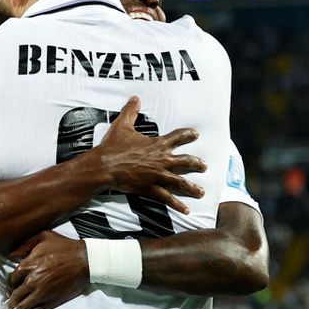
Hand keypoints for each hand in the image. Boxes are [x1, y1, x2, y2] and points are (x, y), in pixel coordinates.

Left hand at [4, 231, 89, 308]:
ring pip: (22, 306)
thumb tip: (11, 254)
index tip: (11, 289)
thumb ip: (24, 244)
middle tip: (7, 306)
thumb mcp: (43, 236)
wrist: (86, 260)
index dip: (11, 285)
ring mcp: (41, 293)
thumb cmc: (65, 247)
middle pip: (15, 295)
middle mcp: (31, 281)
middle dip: (10, 302)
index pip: (12, 279)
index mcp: (27, 265)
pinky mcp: (51, 302)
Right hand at [95, 96, 205, 214]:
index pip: (178, 137)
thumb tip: (135, 98)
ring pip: (180, 182)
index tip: (196, 134)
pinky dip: (176, 204)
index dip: (188, 135)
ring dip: (192, 187)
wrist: (104, 166)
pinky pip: (166, 197)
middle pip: (185, 162)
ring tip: (201, 192)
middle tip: (204, 166)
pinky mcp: (150, 188)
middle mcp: (162, 160)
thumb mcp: (122, 125)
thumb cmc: (113, 146)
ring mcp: (157, 175)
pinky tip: (186, 210)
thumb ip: (131, 111)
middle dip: (196, 164)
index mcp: (157, 144)